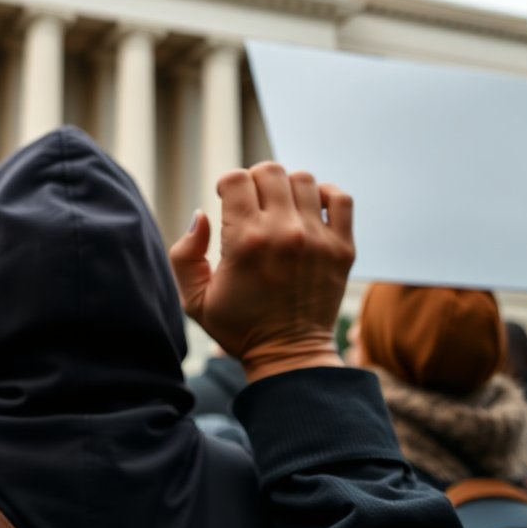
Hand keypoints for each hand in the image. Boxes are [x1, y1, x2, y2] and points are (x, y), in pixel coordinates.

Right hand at [169, 163, 354, 380]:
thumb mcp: (194, 298)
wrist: (290, 356)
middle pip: (269, 171)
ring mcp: (317, 239)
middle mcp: (283, 234)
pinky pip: (340, 199)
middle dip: (254, 181)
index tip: (226, 201)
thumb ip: (184, 254)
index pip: (236, 179)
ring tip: (280, 208)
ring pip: (303, 179)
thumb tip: (201, 215)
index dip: (226, 185)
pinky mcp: (342, 249)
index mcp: (245, 242)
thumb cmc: (238, 326)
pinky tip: (309, 210)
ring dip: (286, 187)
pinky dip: (324, 195)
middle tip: (252, 204)